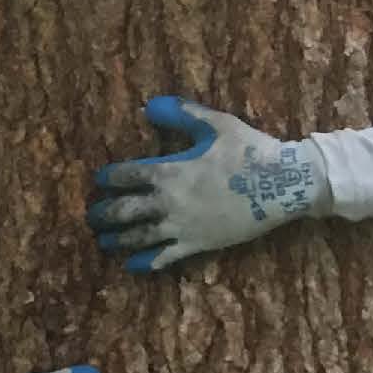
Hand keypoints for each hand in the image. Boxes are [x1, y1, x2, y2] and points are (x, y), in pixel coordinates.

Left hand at [88, 96, 324, 272]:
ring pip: (138, 236)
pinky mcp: (196, 244)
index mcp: (169, 171)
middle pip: (123, 211)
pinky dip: (144, 262)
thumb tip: (150, 105)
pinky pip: (163, 257)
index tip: (99, 180)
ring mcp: (181, 226)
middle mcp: (168, 202)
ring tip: (103, 241)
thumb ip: (181, 114)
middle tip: (91, 216)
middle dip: (102, 214)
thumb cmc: (249, 151)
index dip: (108, 177)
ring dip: (116, 239)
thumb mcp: (216, 124)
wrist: (281, 185)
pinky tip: (131, 266)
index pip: (125, 175)